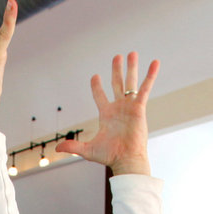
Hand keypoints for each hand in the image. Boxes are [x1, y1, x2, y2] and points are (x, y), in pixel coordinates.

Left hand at [55, 51, 158, 175]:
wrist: (126, 160)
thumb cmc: (110, 156)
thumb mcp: (88, 150)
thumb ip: (73, 146)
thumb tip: (57, 148)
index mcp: (106, 115)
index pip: (100, 96)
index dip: (96, 86)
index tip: (95, 76)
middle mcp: (118, 108)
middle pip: (116, 84)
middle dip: (117, 70)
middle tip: (117, 56)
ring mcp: (129, 107)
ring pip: (130, 83)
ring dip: (131, 68)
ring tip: (132, 53)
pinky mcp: (139, 108)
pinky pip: (145, 89)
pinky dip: (150, 75)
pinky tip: (155, 63)